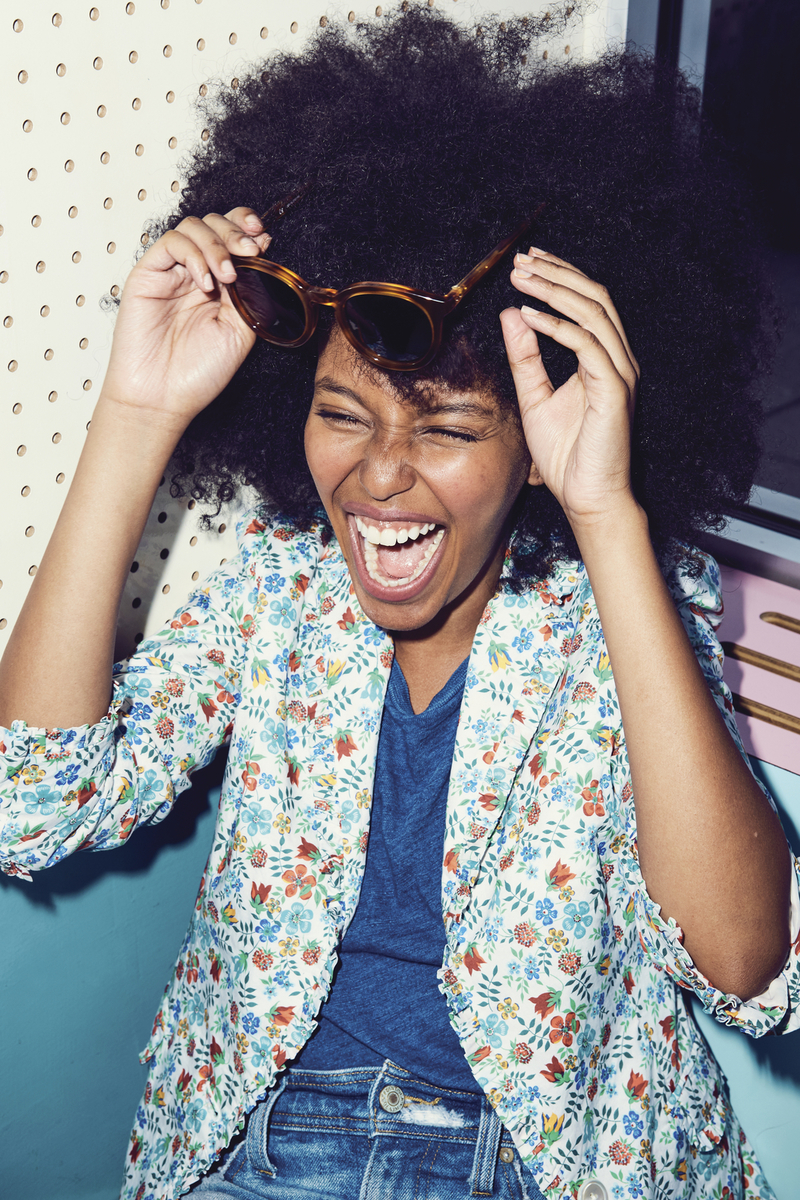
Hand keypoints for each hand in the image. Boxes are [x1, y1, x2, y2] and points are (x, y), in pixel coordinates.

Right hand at [100, 207, 270, 428]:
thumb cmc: (198, 373)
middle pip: (215, 224)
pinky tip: (205, 282)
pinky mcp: (148, 274)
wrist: (164, 398)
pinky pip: (171, 243)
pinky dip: (193, 255)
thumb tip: (261, 254)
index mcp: (222, 285)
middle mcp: (197, 274)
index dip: (247, 228)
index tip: (263, 239)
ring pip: (194, 227)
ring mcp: (173, 273)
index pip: (234, 238)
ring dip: (216, 244)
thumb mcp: (242, 330)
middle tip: (249, 251)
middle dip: (236, 231)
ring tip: (227, 275)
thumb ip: (251, 291)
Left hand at [499, 249, 640, 531]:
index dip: (559, 276)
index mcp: (602, 358)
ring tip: (522, 279)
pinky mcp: (615, 391)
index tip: (526, 261)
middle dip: (557, 273)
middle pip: (595, 296)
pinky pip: (588, 346)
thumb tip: (512, 313)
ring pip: (594, 312)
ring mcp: (620, 373)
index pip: (587, 301)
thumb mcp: (534, 397)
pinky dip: (558, 327)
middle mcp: (617, 359)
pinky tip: (530, 317)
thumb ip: (525, 357)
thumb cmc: (566, 456)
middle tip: (521, 261)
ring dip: (555, 291)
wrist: (586, 497)